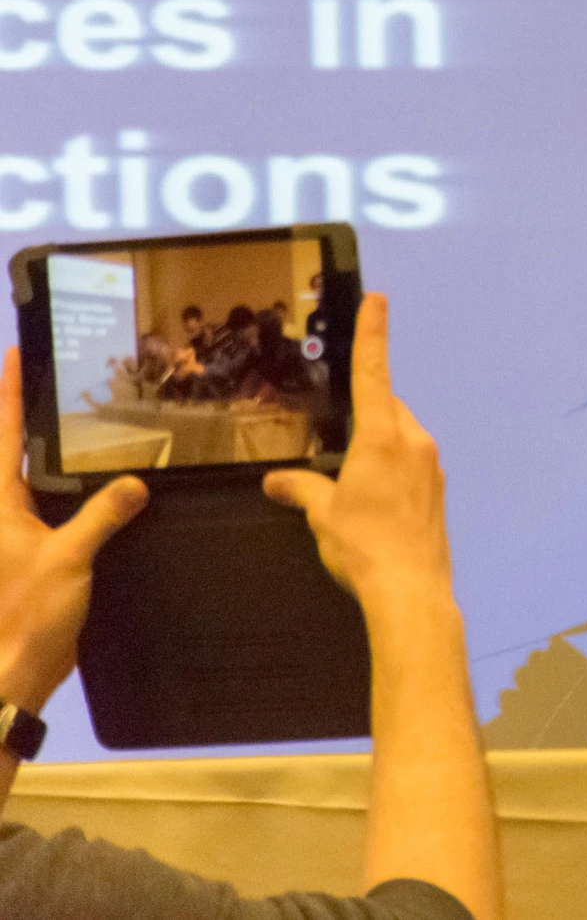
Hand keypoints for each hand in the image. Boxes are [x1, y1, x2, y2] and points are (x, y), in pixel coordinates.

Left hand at [0, 350, 149, 712]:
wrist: (11, 673)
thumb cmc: (26, 611)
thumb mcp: (69, 557)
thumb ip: (102, 515)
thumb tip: (135, 482)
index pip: (6, 435)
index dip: (11, 393)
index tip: (16, 354)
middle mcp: (2, 513)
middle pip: (15, 455)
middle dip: (30, 418)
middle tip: (53, 381)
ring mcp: (15, 535)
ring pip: (34, 483)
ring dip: (53, 456)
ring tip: (81, 426)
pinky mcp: (34, 557)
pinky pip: (57, 512)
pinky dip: (76, 495)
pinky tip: (102, 490)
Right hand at [263, 295, 454, 611]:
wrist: (411, 591)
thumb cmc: (364, 547)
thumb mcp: (323, 514)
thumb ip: (302, 489)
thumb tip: (278, 482)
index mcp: (383, 437)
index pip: (374, 373)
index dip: (372, 334)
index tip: (378, 300)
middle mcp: (414, 442)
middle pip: (388, 407)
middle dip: (365, 411)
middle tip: (337, 435)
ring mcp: (432, 466)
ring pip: (401, 435)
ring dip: (377, 444)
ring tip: (351, 481)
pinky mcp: (438, 490)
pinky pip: (411, 463)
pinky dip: (390, 467)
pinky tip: (373, 499)